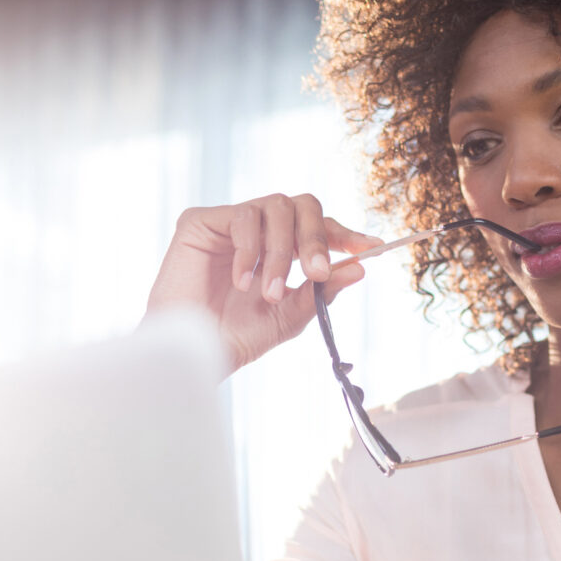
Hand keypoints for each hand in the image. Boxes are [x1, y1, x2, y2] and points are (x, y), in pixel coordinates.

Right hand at [146, 194, 381, 372]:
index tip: (371, 248)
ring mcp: (230, 223)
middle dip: (317, 237)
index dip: (346, 234)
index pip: (320, 227)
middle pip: (303, 205)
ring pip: (276, 207)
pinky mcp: (201, 220)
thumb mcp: (289, 316)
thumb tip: (360, 267)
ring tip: (268, 292)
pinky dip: (249, 250)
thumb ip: (321, 290)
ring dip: (280, 252)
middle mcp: (260, 231)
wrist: (189, 354)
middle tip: (317, 272)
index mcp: (282, 249)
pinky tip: (241, 281)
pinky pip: (241, 216)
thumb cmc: (234, 337)